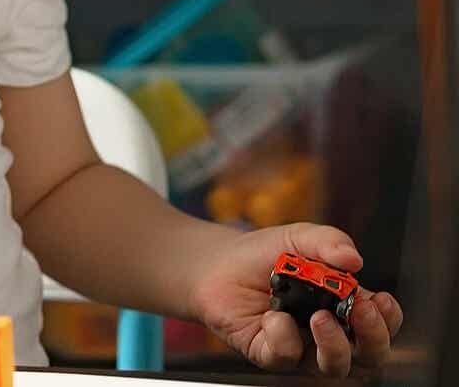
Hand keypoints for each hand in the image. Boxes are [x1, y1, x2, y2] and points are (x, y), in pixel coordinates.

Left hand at [187, 222, 402, 376]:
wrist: (216, 263)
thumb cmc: (264, 254)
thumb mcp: (298, 238)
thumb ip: (328, 241)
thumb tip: (354, 259)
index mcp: (344, 307)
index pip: (381, 325)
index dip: (388, 320)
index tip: (382, 301)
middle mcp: (328, 334)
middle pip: (368, 356)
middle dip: (373, 338)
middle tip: (360, 311)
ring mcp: (301, 348)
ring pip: (334, 367)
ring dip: (335, 346)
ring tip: (319, 317)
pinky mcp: (269, 354)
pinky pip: (286, 358)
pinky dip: (284, 337)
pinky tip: (272, 316)